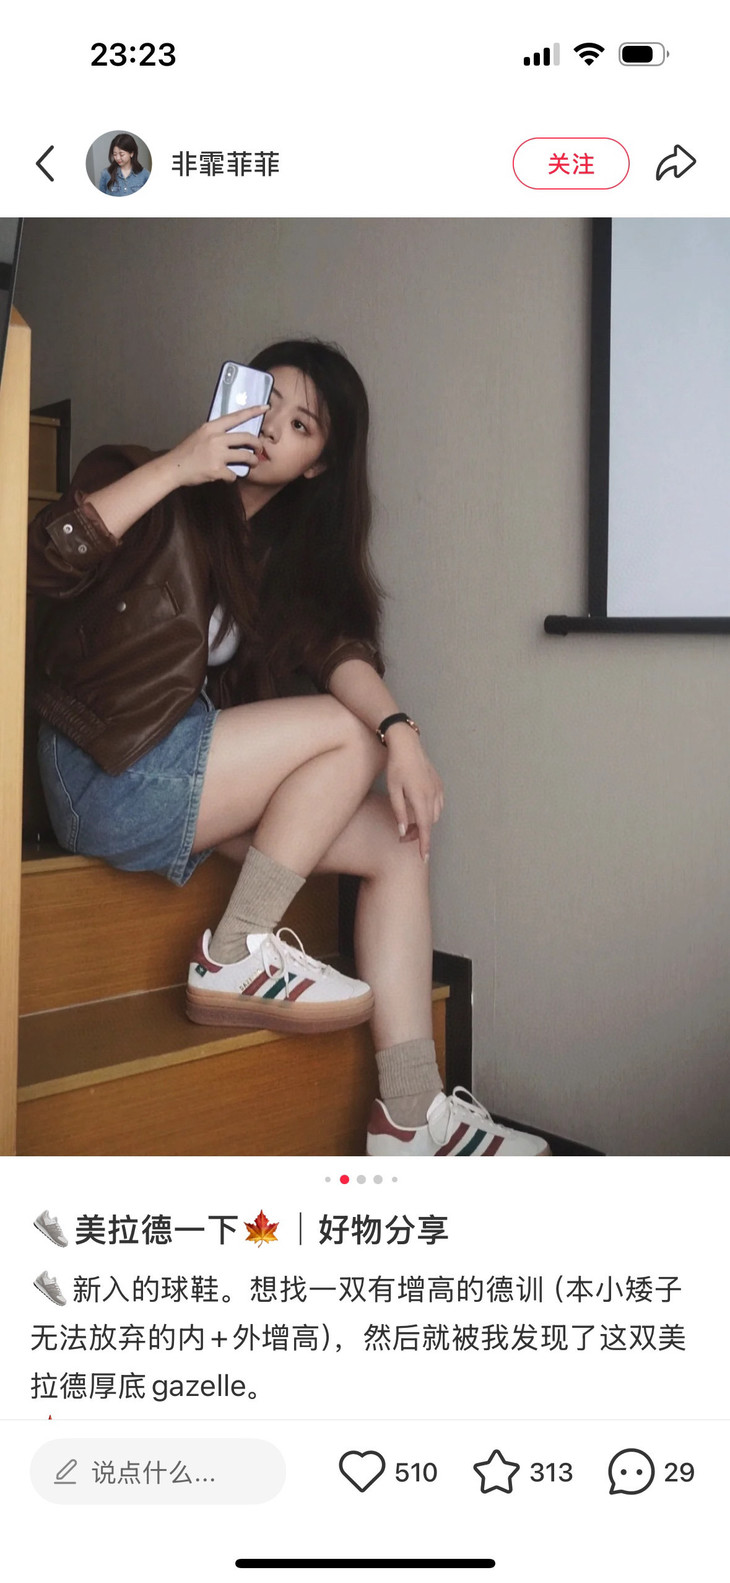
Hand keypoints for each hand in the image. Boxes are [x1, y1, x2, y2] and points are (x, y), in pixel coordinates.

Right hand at [166, 406, 269, 485]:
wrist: (174, 467)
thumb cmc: (187, 452)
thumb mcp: (200, 435)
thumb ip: (216, 434)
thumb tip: (233, 437)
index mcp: (212, 427)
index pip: (236, 417)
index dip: (252, 411)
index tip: (265, 407)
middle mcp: (216, 438)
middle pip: (247, 438)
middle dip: (257, 444)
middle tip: (259, 449)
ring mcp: (217, 454)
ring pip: (245, 456)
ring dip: (253, 461)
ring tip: (253, 463)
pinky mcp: (217, 470)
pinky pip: (234, 474)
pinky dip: (233, 477)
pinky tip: (227, 477)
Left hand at [385, 725, 443, 861]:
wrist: (407, 744)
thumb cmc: (396, 766)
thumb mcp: (393, 790)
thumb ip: (399, 812)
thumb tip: (403, 831)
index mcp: (421, 798)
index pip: (424, 828)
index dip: (424, 844)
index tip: (424, 858)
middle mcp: (433, 795)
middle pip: (429, 824)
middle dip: (419, 834)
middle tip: (403, 837)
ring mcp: (438, 789)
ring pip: (435, 815)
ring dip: (424, 823)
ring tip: (409, 824)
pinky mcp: (439, 784)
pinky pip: (438, 805)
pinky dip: (430, 813)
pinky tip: (420, 810)